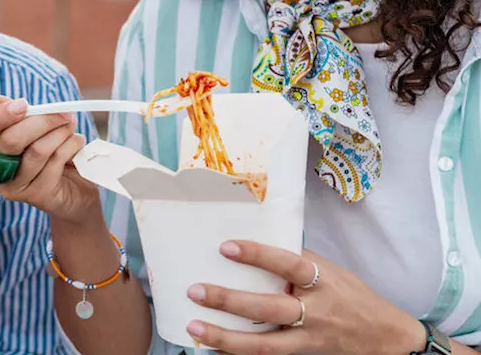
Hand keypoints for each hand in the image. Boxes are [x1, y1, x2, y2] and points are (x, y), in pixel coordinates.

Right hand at [0, 93, 99, 223]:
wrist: (71, 186)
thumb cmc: (42, 147)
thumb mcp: (25, 125)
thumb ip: (7, 110)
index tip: (22, 104)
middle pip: (10, 141)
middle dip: (41, 121)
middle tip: (62, 112)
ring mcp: (13, 187)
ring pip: (37, 151)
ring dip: (60, 132)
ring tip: (70, 125)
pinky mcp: (37, 195)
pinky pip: (55, 162)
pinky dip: (71, 145)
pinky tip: (76, 142)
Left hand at [185, 241, 426, 354]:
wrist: (387, 338)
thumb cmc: (352, 297)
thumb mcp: (332, 272)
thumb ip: (299, 260)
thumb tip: (259, 239)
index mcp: (323, 282)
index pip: (289, 264)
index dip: (259, 255)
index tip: (226, 246)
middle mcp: (316, 312)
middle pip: (270, 308)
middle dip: (230, 300)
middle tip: (196, 290)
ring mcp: (309, 339)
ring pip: (264, 344)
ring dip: (226, 337)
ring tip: (195, 327)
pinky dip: (237, 354)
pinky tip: (212, 348)